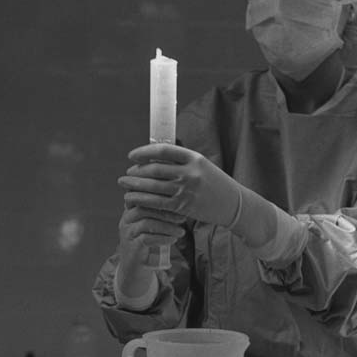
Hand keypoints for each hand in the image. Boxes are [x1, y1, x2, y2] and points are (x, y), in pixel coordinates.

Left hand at [118, 143, 239, 226]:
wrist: (232, 204)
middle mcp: (190, 172)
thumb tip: (154, 157)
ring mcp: (186, 190)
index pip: (163, 151)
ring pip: (153, 186)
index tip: (132, 156)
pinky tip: (132, 198)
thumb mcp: (201, 165)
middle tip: (126, 173)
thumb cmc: (215, 183)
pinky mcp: (183, 206)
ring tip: (124, 184)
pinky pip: (157, 202)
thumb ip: (181, 161)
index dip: (144, 152)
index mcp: (194, 158)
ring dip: (134, 185)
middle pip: (154, 169)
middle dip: (136, 171)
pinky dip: (142, 200)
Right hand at [118, 205, 185, 267]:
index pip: (143, 199)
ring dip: (167, 227)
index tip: (179, 204)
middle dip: (166, 213)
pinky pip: (147, 239)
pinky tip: (173, 240)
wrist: (134, 268)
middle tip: (182, 218)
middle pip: (144, 209)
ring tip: (181, 232)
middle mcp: (126, 220)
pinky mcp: (132, 247)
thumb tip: (179, 203)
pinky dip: (163, 238)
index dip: (160, 200)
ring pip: (147, 224)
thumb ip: (158, 214)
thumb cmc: (146, 244)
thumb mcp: (150, 226)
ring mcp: (128, 234)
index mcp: (130, 211)